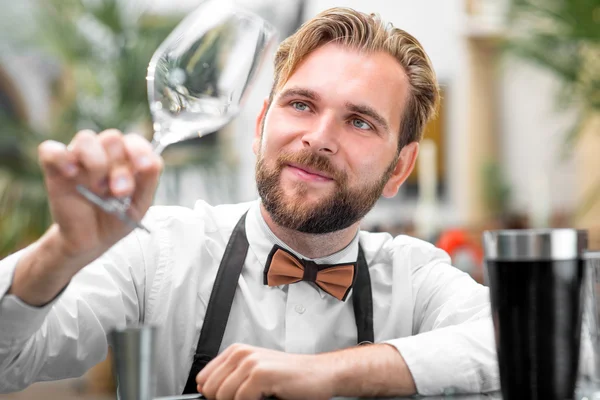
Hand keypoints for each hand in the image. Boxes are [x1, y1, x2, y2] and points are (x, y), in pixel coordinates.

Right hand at [38, 129, 161, 259]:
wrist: (91, 241)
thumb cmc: (117, 219)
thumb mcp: (139, 205)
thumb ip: (148, 182)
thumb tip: (152, 162)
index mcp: (126, 159)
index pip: (134, 141)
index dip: (140, 151)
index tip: (143, 167)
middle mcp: (103, 154)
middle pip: (112, 138)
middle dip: (119, 165)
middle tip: (120, 191)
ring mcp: (78, 159)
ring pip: (86, 138)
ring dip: (96, 161)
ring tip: (97, 188)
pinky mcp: (55, 169)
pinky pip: (50, 150)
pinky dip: (60, 157)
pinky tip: (70, 174)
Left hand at [196, 344, 334, 399]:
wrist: (320, 375)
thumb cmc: (290, 377)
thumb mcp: (255, 374)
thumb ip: (231, 379)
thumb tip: (206, 391)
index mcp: (237, 352)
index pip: (204, 379)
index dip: (213, 395)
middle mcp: (241, 353)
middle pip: (211, 390)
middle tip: (249, 399)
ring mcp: (250, 362)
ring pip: (224, 396)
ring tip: (260, 398)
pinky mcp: (260, 374)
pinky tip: (267, 398)